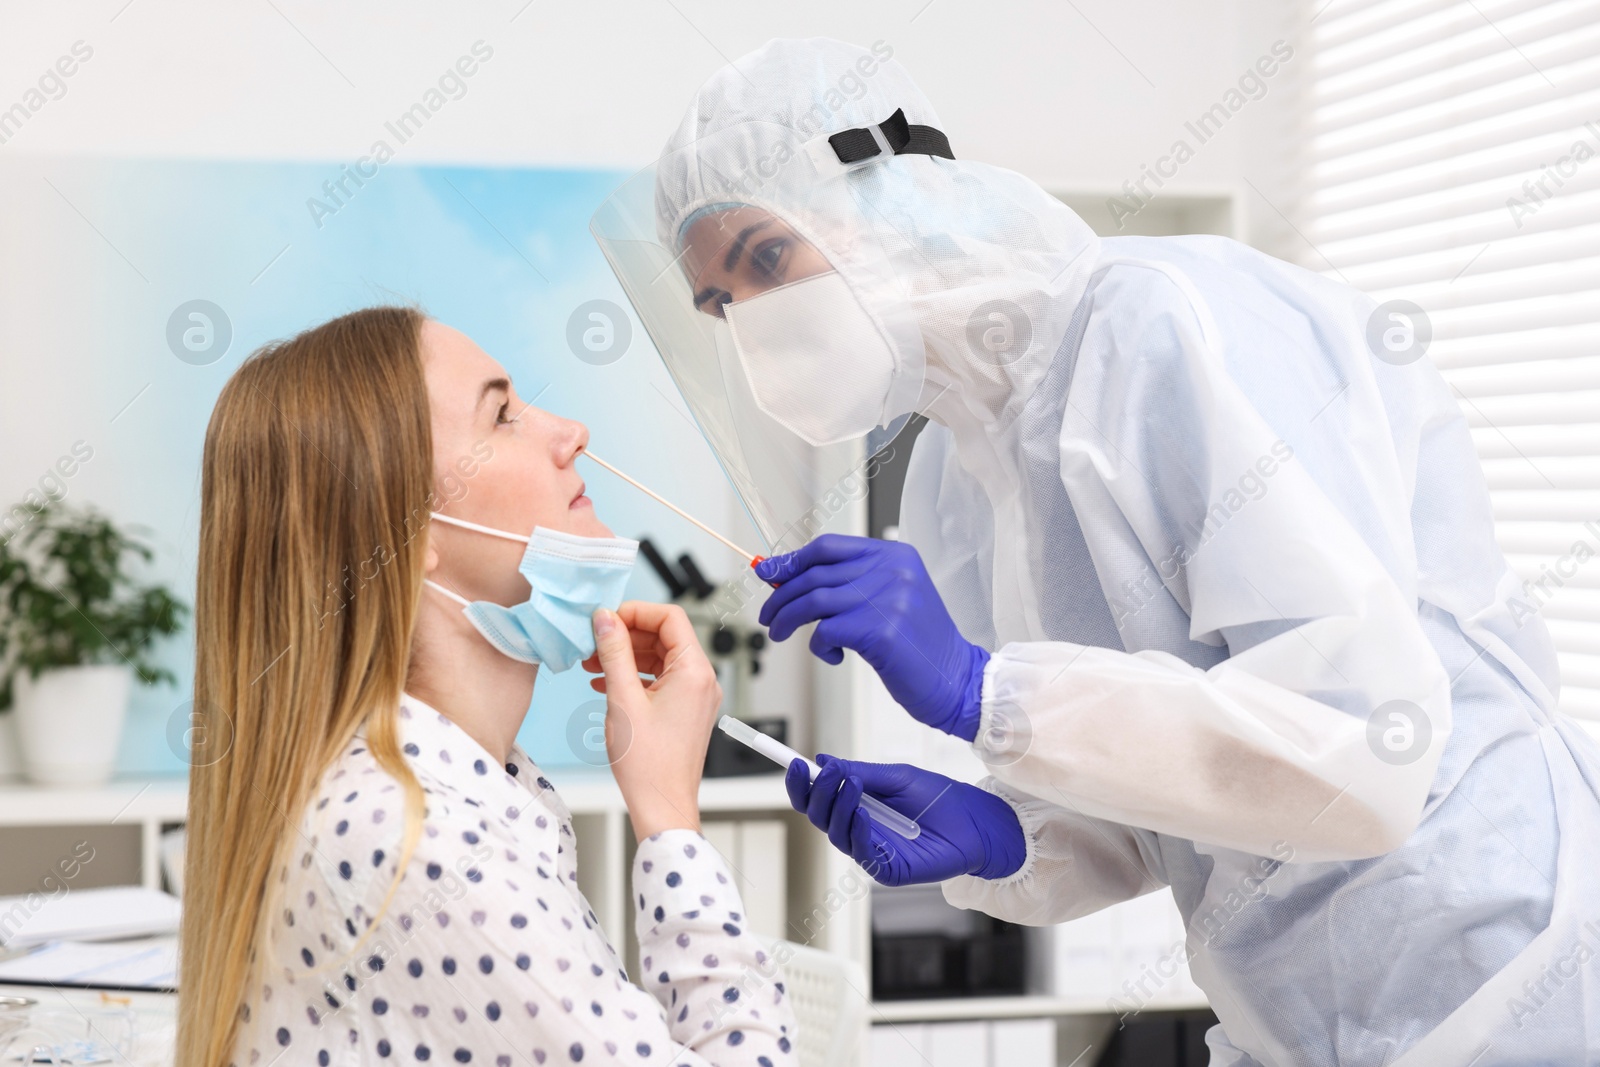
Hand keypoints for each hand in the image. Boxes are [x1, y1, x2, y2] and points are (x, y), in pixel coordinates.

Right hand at [584, 602, 721, 838]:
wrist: (662, 805)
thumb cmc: (648, 763)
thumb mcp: (622, 699)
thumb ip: (614, 653)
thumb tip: (605, 619)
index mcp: (695, 671)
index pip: (670, 617)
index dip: (636, 612)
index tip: (607, 619)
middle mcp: (702, 679)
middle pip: (665, 636)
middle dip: (627, 635)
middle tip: (593, 641)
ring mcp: (695, 695)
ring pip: (660, 658)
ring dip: (626, 656)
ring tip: (592, 663)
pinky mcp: (685, 710)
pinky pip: (661, 679)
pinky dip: (634, 675)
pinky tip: (605, 682)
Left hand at [756, 534, 988, 739]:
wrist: (957, 679)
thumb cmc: (919, 645)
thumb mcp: (890, 601)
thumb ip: (849, 585)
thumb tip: (788, 580)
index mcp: (895, 556)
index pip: (828, 547)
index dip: (792, 560)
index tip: (768, 574)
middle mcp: (892, 571)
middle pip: (815, 573)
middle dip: (781, 596)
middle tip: (769, 616)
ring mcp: (887, 599)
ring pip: (813, 600)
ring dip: (787, 619)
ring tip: (781, 634)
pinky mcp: (880, 631)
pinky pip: (825, 631)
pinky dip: (819, 646)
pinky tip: (834, 655)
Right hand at [785, 755, 1024, 886]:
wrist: (976, 822)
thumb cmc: (939, 799)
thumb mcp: (896, 777)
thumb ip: (861, 772)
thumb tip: (823, 762)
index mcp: (856, 807)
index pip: (818, 799)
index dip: (802, 785)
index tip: (793, 765)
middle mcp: (858, 830)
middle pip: (820, 816)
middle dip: (817, 793)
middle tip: (825, 773)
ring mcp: (871, 851)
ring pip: (836, 833)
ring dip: (838, 807)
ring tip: (850, 784)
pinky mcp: (886, 870)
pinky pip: (862, 852)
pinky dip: (858, 831)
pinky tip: (862, 814)